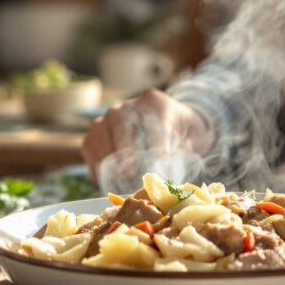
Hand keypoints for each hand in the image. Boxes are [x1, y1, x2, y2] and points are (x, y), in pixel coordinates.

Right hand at [81, 89, 212, 185]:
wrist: (170, 122)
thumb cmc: (183, 131)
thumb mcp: (195, 135)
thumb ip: (186, 147)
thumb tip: (168, 162)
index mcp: (156, 103)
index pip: (153, 120)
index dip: (156, 141)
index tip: (160, 161)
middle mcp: (129, 105)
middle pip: (120, 122)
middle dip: (125, 148)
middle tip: (131, 174)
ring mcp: (109, 116)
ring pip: (100, 133)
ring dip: (106, 159)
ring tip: (117, 181)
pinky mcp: (97, 130)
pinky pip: (90, 145)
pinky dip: (95, 164)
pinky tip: (105, 181)